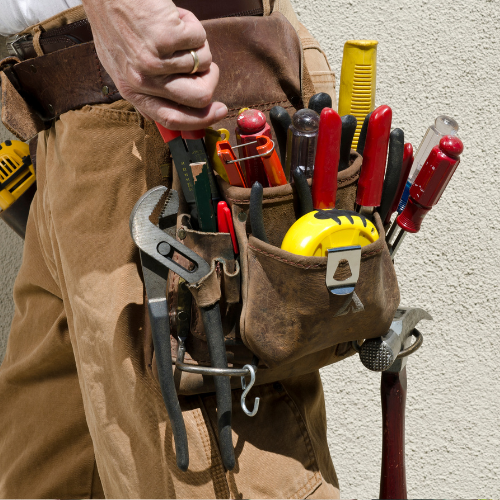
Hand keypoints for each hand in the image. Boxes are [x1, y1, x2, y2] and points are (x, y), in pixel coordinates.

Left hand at [82, 0, 227, 129]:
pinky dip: (192, 24)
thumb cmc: (116, 21)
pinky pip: (200, 38)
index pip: (172, 119)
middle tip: (206, 64)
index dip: (201, 119)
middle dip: (211, 80)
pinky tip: (173, 16)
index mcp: (132, 91)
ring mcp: (155, 60)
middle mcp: (143, 81)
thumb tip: (177, 109)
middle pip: (200, 98)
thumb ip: (148, 89)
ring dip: (197, 44)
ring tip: (174, 28)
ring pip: (203, 63)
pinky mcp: (167, 37)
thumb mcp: (123, 65)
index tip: (219, 111)